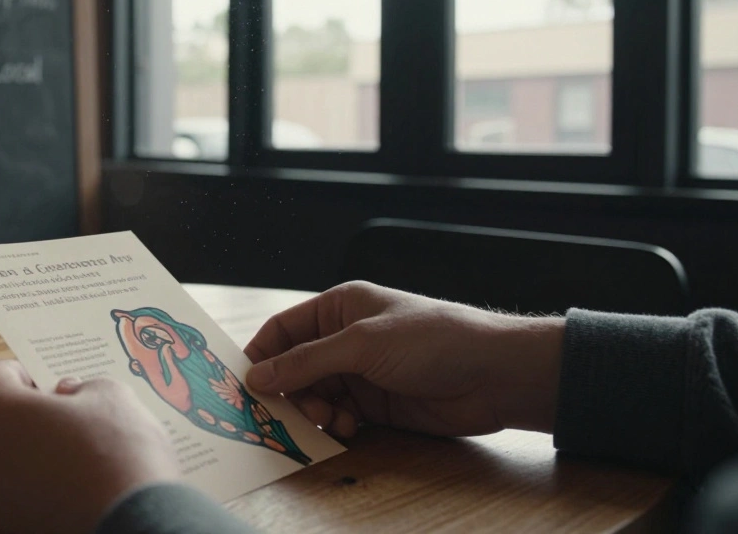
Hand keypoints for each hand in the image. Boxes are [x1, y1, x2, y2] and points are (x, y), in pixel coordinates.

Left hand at [0, 360, 179, 533]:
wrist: (135, 525)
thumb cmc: (117, 453)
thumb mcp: (110, 396)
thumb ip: (81, 387)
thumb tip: (69, 395)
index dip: (29, 374)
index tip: (55, 384)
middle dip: (28, 418)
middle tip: (70, 419)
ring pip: (3, 465)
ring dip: (30, 457)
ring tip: (76, 459)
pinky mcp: (1, 532)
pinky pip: (14, 500)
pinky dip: (36, 492)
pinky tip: (73, 490)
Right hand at [244, 281, 564, 438]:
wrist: (493, 375)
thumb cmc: (432, 339)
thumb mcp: (362, 345)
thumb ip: (307, 362)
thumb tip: (258, 376)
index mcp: (339, 307)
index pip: (283, 330)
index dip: (261, 355)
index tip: (244, 384)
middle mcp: (344, 339)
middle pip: (294, 368)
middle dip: (288, 391)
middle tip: (289, 413)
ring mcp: (360, 372)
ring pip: (313, 395)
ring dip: (313, 411)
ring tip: (330, 420)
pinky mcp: (375, 404)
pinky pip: (337, 416)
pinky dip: (333, 426)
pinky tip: (346, 429)